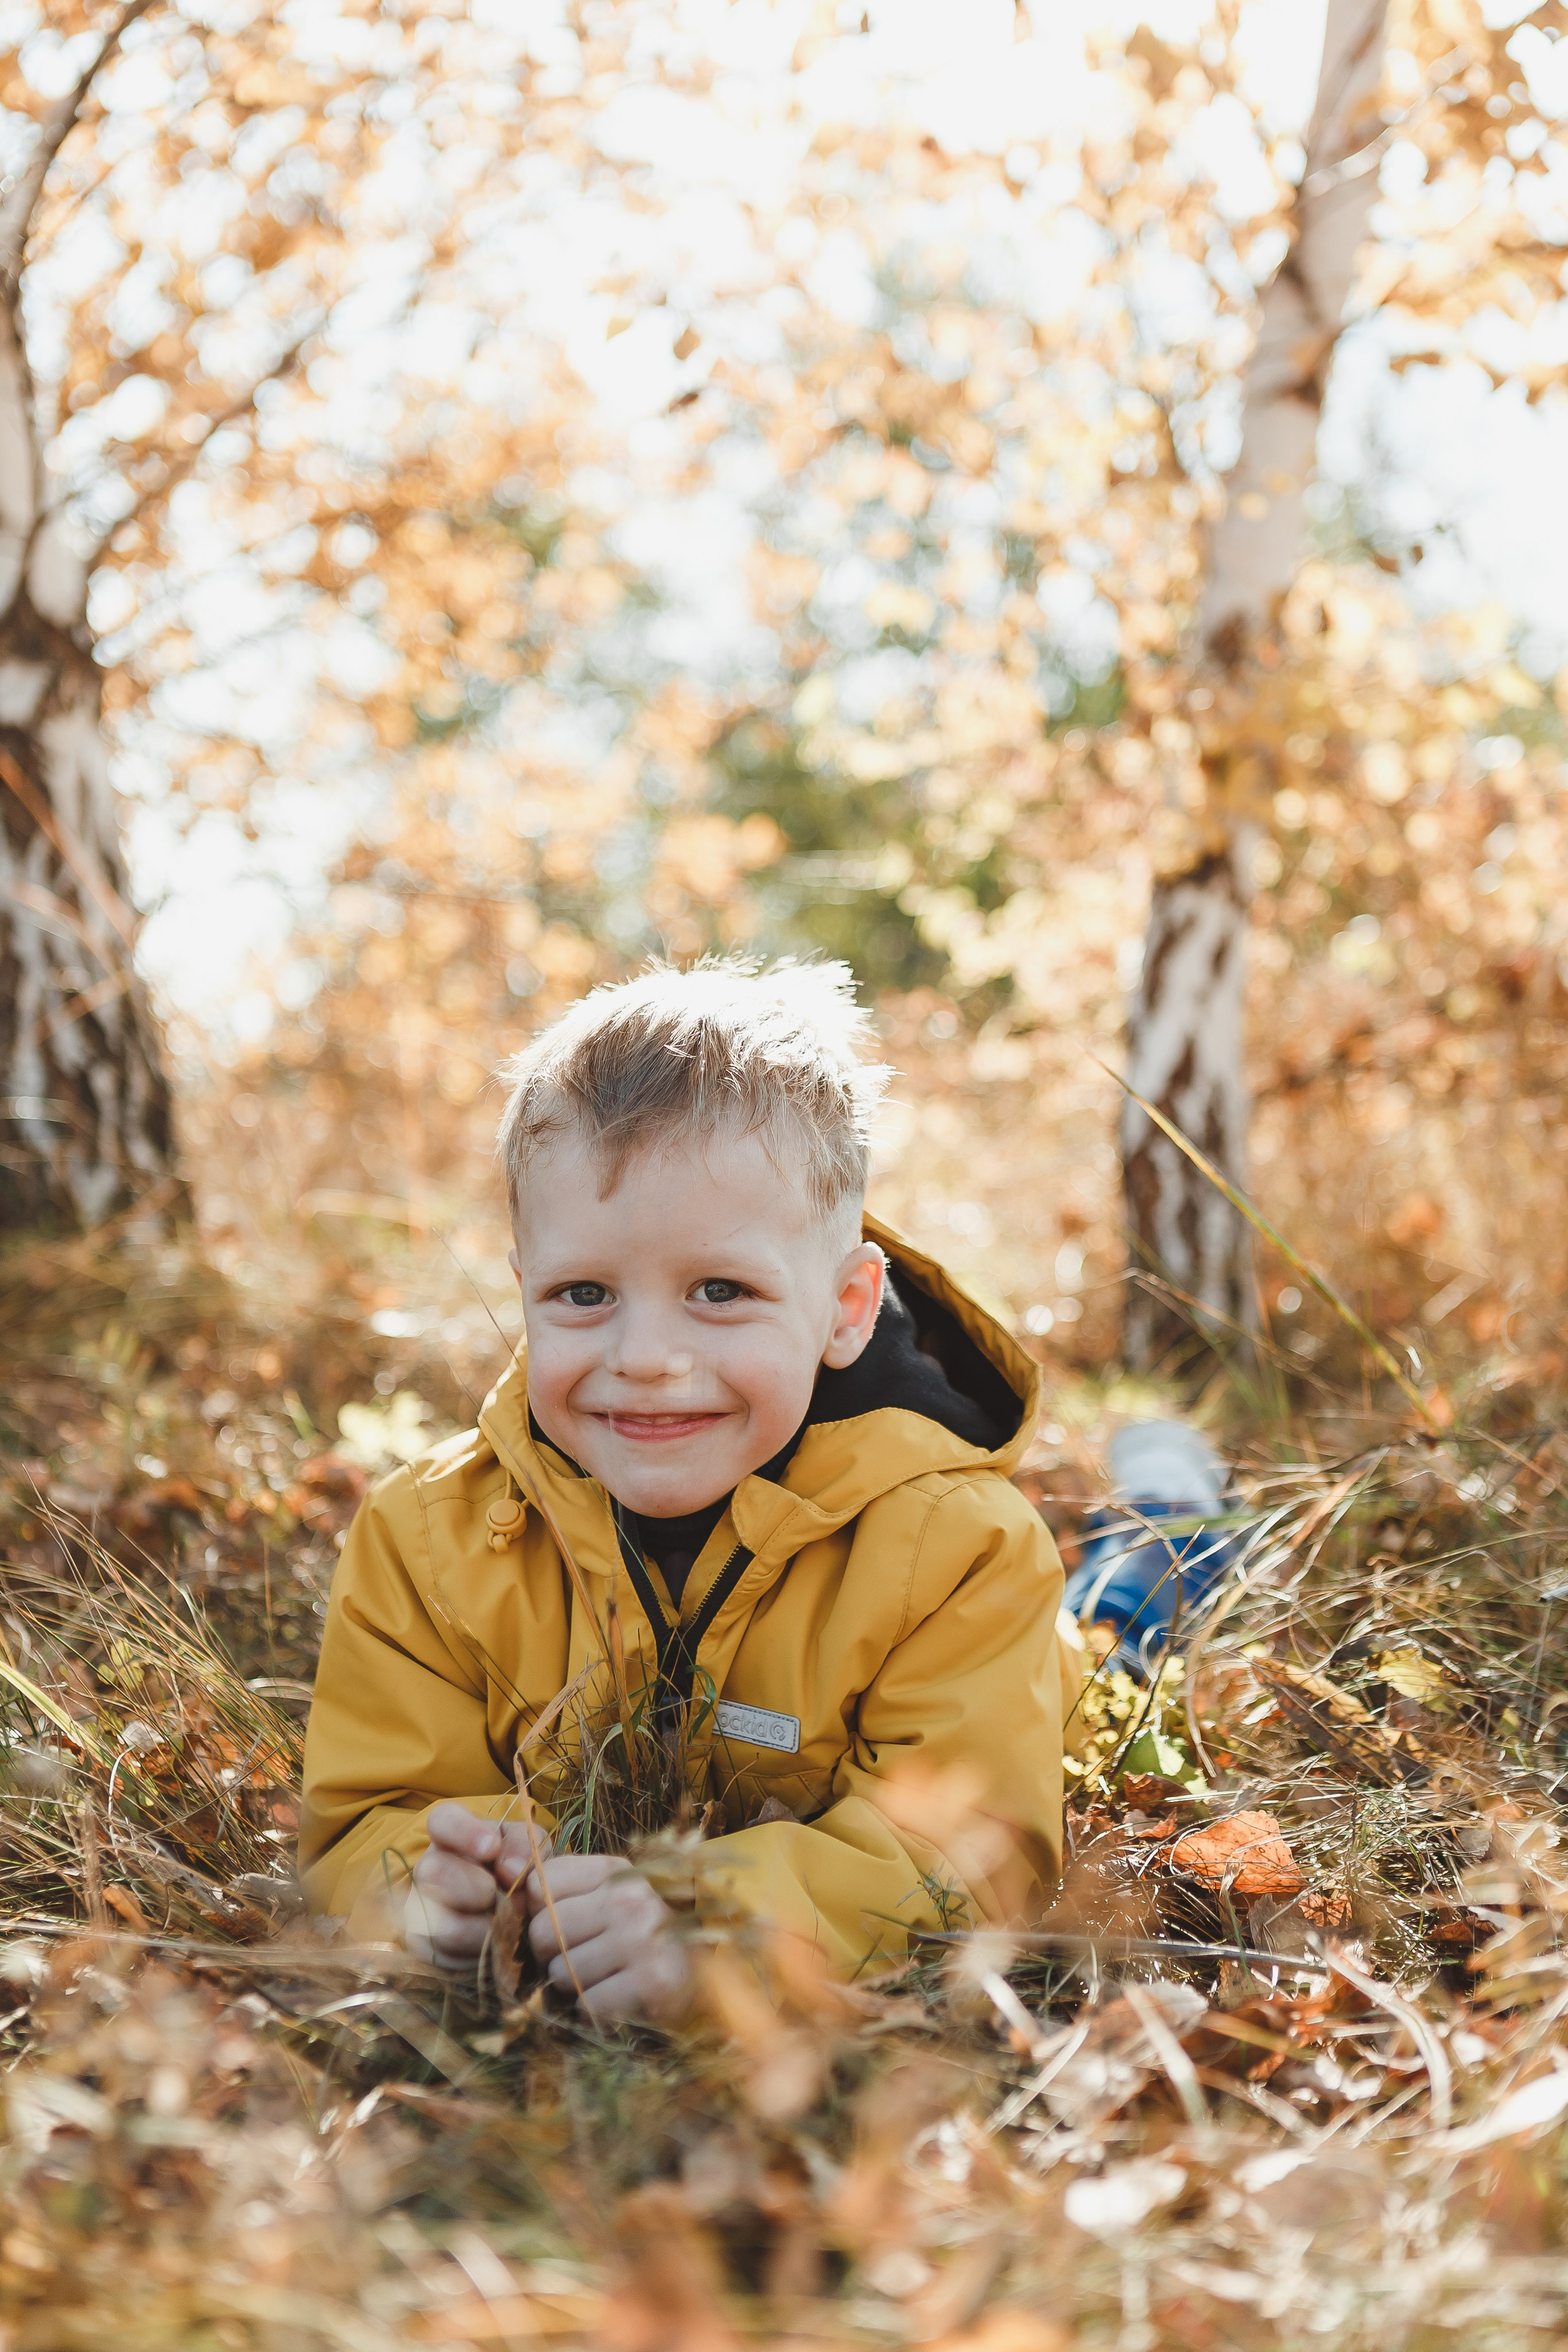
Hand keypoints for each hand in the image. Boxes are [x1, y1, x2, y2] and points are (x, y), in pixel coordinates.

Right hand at [406, 1803, 539, 1967]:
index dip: (464, 1832)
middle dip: (474, 1888)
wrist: (516, 1924)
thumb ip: (525, 1847)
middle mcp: (428, 1869)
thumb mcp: (529, 1851)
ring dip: (484, 1929)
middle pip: (432, 1872)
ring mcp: (420, 1910)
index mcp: (452, 1836)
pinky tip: (494, 1947)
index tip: (492, 1848)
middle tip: (503, 1897)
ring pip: (441, 1923)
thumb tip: (510, 1870)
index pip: (441, 1819)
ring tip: (508, 1926)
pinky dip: (477, 1955)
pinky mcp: (422, 1949)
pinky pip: (444, 1957)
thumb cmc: (519, 1876)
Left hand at [525, 1852, 692, 2026]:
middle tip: (584, 1960)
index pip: (541, 1883)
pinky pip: (589, 2005)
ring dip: (574, 1987)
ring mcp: (642, 1938)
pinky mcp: (653, 1982)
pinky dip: (596, 2013)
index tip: (566, 1926)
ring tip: (605, 1979)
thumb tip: (515, 1895)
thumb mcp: (606, 1898)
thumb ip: (562, 1893)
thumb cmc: (640, 1936)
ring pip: (561, 1973)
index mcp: (616, 1870)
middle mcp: (630, 1897)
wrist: (702, 1978)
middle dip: (552, 1956)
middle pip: (543, 1931)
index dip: (541, 1912)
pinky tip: (619, 2000)